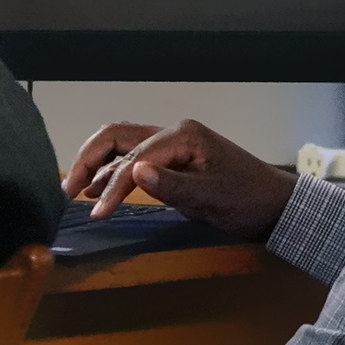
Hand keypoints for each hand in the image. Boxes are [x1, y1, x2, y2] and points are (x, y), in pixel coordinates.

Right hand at [62, 119, 300, 240]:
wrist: (277, 207)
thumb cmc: (248, 202)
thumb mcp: (211, 199)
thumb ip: (171, 186)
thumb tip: (132, 172)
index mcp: (183, 136)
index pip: (134, 156)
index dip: (112, 185)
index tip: (97, 213)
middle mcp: (174, 132)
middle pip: (118, 136)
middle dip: (90, 159)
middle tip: (68, 188)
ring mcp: (174, 143)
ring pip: (123, 144)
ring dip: (98, 164)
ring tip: (75, 190)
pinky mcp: (175, 158)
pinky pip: (135, 156)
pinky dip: (114, 170)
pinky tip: (100, 188)